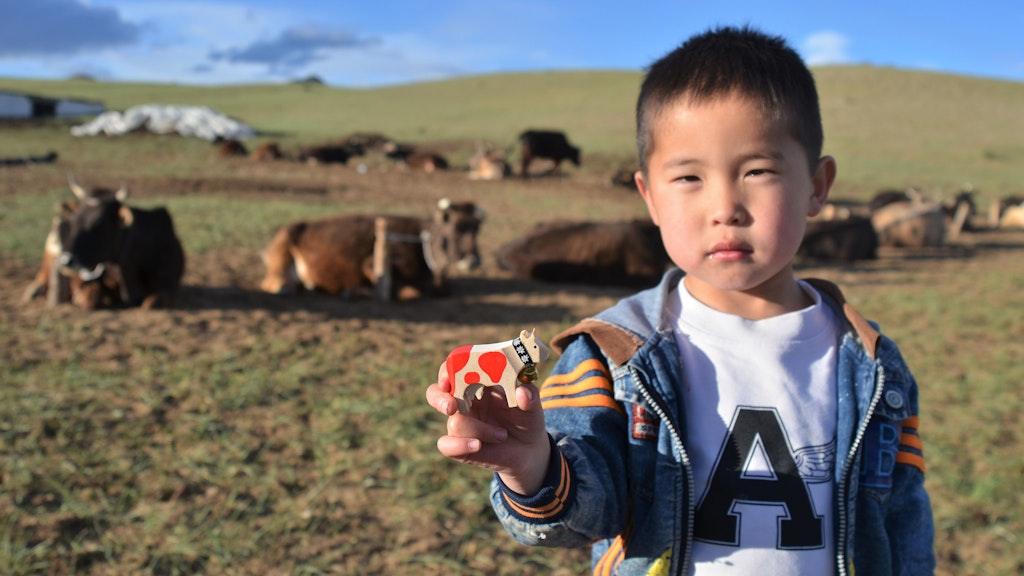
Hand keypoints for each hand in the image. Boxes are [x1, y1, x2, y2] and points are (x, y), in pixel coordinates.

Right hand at [425, 363, 550, 495]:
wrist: (529, 450)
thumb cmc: (527, 419)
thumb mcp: (533, 406)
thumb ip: (530, 396)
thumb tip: (522, 391)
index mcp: (479, 382)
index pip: (455, 368)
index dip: (448, 370)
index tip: (450, 378)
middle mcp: (465, 401)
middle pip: (435, 392)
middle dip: (439, 398)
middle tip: (452, 407)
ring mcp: (461, 423)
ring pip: (455, 422)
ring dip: (480, 430)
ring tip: (502, 435)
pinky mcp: (459, 445)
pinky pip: (446, 445)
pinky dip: (460, 445)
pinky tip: (477, 446)